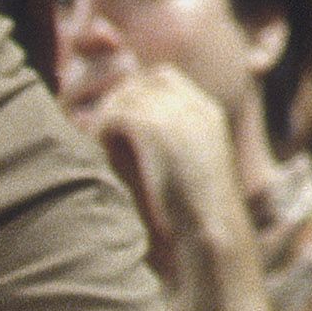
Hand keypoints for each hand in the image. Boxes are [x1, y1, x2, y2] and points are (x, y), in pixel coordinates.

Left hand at [72, 64, 248, 283]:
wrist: (209, 233)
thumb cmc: (192, 212)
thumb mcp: (184, 162)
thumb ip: (159, 136)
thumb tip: (113, 121)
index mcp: (207, 112)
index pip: (162, 77)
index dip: (135, 92)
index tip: (118, 117)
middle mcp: (194, 106)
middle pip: (140, 83)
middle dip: (117, 103)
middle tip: (102, 130)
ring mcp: (176, 115)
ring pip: (124, 98)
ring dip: (108, 119)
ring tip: (102, 145)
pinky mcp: (154, 130)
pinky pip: (115, 117)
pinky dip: (104, 132)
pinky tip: (103, 151)